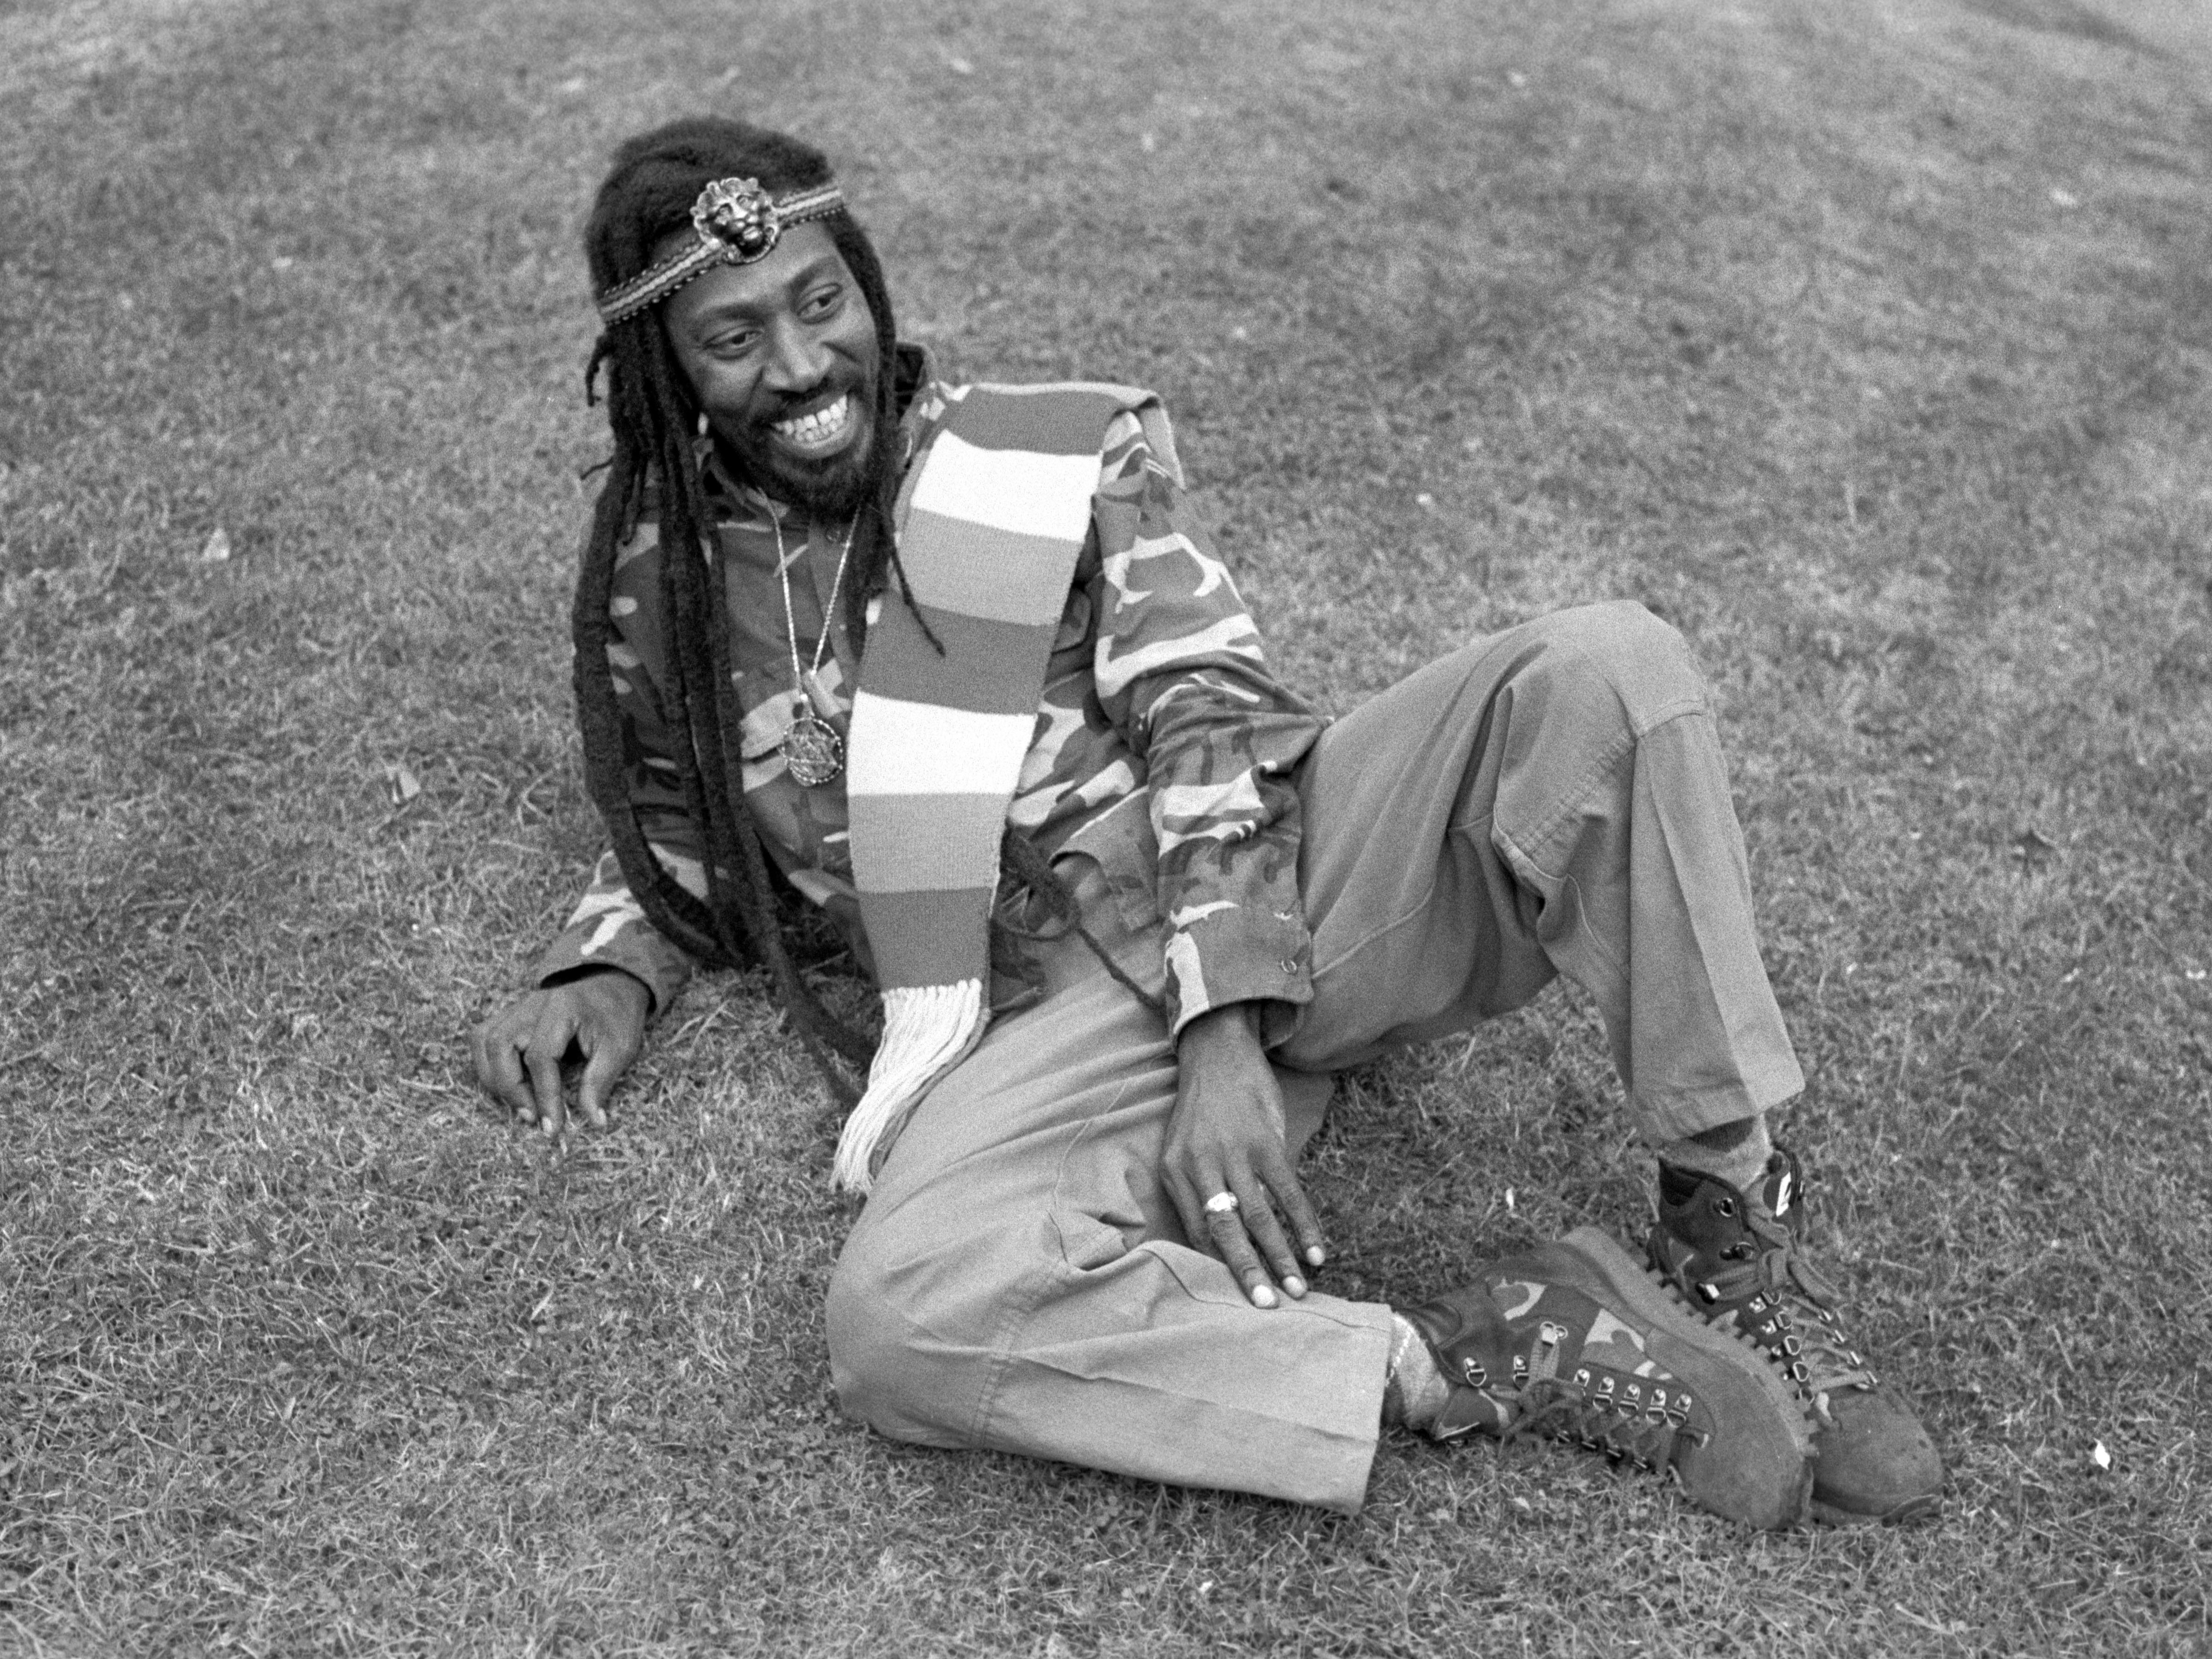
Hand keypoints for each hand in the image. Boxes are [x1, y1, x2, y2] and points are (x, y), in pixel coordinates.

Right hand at [471, 970, 649, 1137]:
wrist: (612, 982)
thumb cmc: (617, 1015)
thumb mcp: (620, 1048)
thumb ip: (601, 1083)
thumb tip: (594, 1121)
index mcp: (562, 1009)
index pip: (541, 1057)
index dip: (545, 1095)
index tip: (552, 1127)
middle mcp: (533, 1005)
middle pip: (500, 1045)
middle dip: (510, 1088)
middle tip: (531, 1116)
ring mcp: (518, 1008)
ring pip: (484, 1040)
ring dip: (494, 1077)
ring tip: (518, 1103)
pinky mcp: (512, 1015)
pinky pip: (484, 1037)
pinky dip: (488, 1063)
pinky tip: (507, 1083)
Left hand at [1162, 1003, 1327, 1309]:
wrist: (1217, 1051)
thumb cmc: (1202, 1109)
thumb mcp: (1183, 1147)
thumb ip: (1197, 1189)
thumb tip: (1221, 1239)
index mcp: (1174, 1171)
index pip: (1195, 1231)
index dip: (1216, 1265)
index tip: (1234, 1297)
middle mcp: (1200, 1165)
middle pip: (1224, 1229)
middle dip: (1246, 1270)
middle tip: (1265, 1304)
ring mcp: (1235, 1151)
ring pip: (1259, 1215)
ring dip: (1280, 1254)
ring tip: (1297, 1287)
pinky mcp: (1266, 1139)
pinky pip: (1287, 1190)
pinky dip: (1303, 1223)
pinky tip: (1315, 1249)